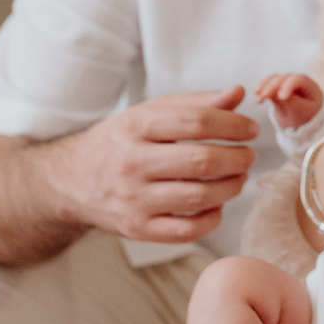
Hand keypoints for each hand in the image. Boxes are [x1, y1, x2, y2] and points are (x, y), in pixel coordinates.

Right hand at [46, 88, 257, 242]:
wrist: (72, 180)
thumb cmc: (121, 141)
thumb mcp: (149, 113)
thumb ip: (195, 103)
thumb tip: (237, 93)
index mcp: (135, 127)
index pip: (197, 122)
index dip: (233, 124)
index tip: (250, 128)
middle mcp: (132, 164)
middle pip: (202, 162)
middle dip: (238, 157)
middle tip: (248, 155)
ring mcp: (134, 200)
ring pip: (200, 197)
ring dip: (231, 186)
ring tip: (238, 176)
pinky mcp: (138, 229)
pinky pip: (188, 230)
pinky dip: (213, 217)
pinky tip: (216, 203)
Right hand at [255, 72, 323, 129]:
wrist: (302, 119)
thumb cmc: (307, 115)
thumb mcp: (304, 112)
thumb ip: (294, 103)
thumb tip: (279, 95)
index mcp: (309, 85)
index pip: (298, 80)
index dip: (288, 86)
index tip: (282, 97)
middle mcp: (296, 80)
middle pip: (283, 78)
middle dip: (273, 86)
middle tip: (264, 96)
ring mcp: (285, 81)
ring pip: (273, 79)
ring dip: (263, 87)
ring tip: (258, 99)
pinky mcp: (275, 87)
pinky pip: (266, 84)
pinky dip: (260, 89)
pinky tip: (257, 97)